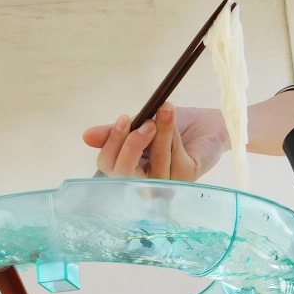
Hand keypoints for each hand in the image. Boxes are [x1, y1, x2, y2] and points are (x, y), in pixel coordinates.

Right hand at [84, 105, 229, 180]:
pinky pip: (174, 156)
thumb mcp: (138, 123)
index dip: (110, 144)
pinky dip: (173, 133)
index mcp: (128, 171)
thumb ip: (114, 132)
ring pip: (153, 164)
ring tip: (165, 109)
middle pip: (124, 173)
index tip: (122, 119)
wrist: (206, 124)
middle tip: (145, 121)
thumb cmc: (171, 126)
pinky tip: (174, 119)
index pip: (108, 166)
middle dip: (131, 144)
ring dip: (159, 133)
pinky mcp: (186, 178)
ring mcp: (165, 184)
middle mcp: (144, 183)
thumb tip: (86, 136)